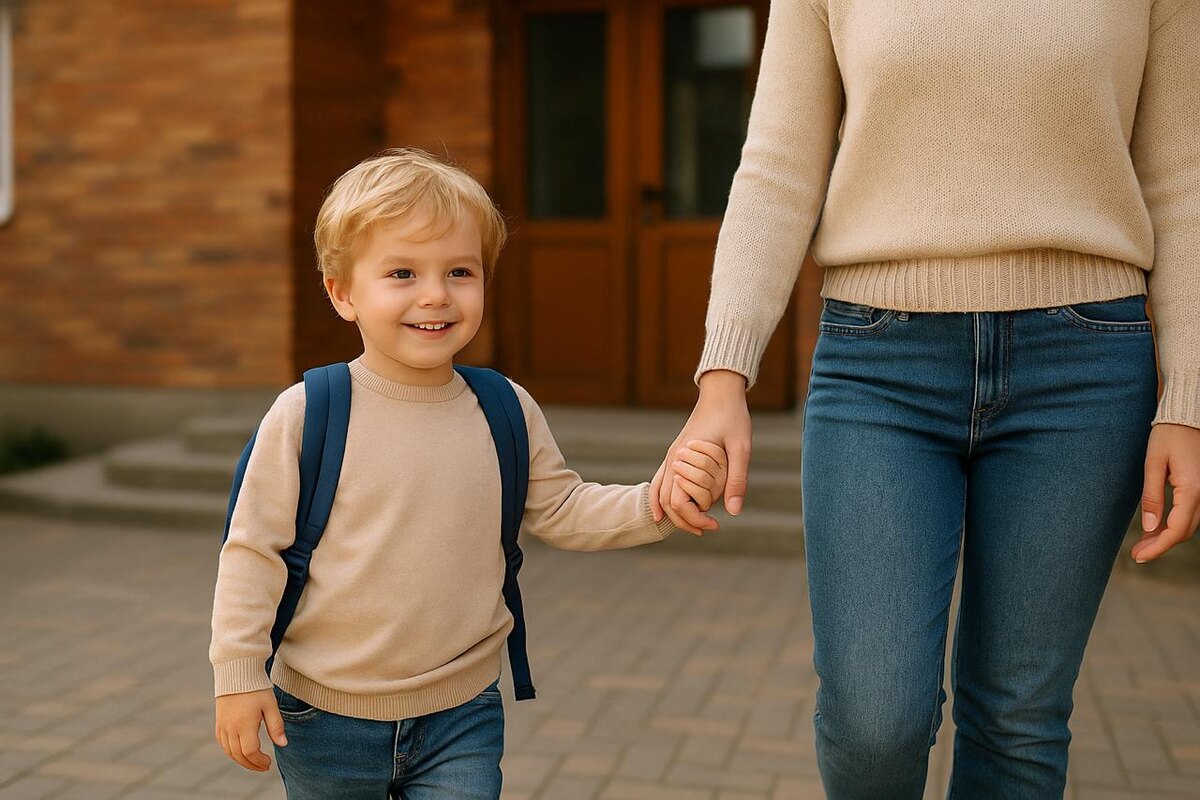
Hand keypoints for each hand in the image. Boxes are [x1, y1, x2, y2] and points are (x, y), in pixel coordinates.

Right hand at [215, 689, 287, 771]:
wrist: (237, 672)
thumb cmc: (256, 688)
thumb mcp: (270, 706)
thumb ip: (276, 726)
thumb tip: (283, 744)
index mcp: (244, 724)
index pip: (250, 752)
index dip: (259, 761)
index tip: (269, 763)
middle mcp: (231, 728)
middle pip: (239, 755)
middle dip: (252, 764)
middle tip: (264, 766)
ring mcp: (223, 725)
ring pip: (229, 751)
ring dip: (241, 760)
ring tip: (254, 761)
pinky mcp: (219, 722)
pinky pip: (222, 743)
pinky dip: (231, 752)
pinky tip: (240, 752)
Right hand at [650, 370, 751, 533]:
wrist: (720, 392)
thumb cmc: (732, 417)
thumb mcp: (741, 449)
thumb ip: (736, 479)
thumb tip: (734, 512)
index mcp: (684, 459)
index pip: (678, 503)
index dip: (694, 519)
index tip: (715, 525)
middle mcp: (672, 459)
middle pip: (665, 503)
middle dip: (683, 521)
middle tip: (707, 529)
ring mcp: (671, 456)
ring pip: (660, 494)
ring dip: (674, 513)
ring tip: (696, 525)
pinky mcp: (675, 453)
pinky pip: (661, 481)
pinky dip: (662, 499)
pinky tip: (668, 510)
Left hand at [1132, 422, 1199, 561]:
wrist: (1187, 417)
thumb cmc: (1168, 436)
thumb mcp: (1153, 464)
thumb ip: (1152, 497)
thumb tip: (1149, 527)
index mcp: (1192, 490)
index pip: (1176, 530)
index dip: (1157, 547)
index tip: (1138, 557)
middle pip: (1185, 532)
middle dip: (1160, 545)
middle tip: (1136, 554)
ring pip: (1189, 525)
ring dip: (1167, 537)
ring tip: (1142, 544)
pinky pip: (1190, 514)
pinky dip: (1174, 525)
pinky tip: (1155, 528)